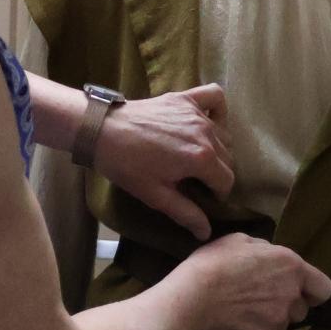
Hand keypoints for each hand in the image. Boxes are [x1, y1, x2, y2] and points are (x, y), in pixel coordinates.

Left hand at [91, 84, 234, 239]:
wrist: (102, 130)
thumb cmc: (127, 165)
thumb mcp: (156, 195)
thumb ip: (185, 213)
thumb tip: (206, 232)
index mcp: (202, 159)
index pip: (227, 181)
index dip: (216, 193)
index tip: (201, 196)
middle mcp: (206, 133)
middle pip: (228, 159)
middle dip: (216, 173)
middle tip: (195, 179)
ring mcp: (197, 113)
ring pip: (223, 134)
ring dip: (216, 148)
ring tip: (195, 156)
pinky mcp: (185, 98)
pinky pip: (215, 97)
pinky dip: (218, 109)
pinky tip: (208, 121)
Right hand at [175, 232, 330, 329]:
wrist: (194, 296)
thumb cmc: (215, 262)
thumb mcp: (240, 240)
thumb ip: (264, 250)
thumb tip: (268, 257)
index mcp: (291, 267)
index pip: (324, 288)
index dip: (314, 291)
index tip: (302, 291)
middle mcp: (291, 295)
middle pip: (302, 308)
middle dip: (287, 304)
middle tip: (262, 297)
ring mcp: (278, 319)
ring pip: (284, 323)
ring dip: (272, 317)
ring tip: (246, 309)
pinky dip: (254, 328)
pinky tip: (235, 319)